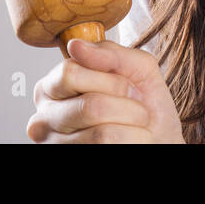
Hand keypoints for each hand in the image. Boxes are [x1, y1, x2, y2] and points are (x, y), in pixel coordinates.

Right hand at [27, 38, 184, 143]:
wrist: (160, 141)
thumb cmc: (146, 107)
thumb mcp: (139, 70)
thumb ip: (111, 53)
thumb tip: (75, 45)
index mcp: (53, 87)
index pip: (69, 73)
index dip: (110, 79)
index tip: (127, 86)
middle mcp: (44, 118)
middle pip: (89, 106)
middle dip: (128, 105)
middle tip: (138, 109)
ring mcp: (55, 146)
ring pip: (101, 133)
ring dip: (134, 126)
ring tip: (136, 126)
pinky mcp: (69, 158)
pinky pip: (109, 147)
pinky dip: (134, 140)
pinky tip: (130, 140)